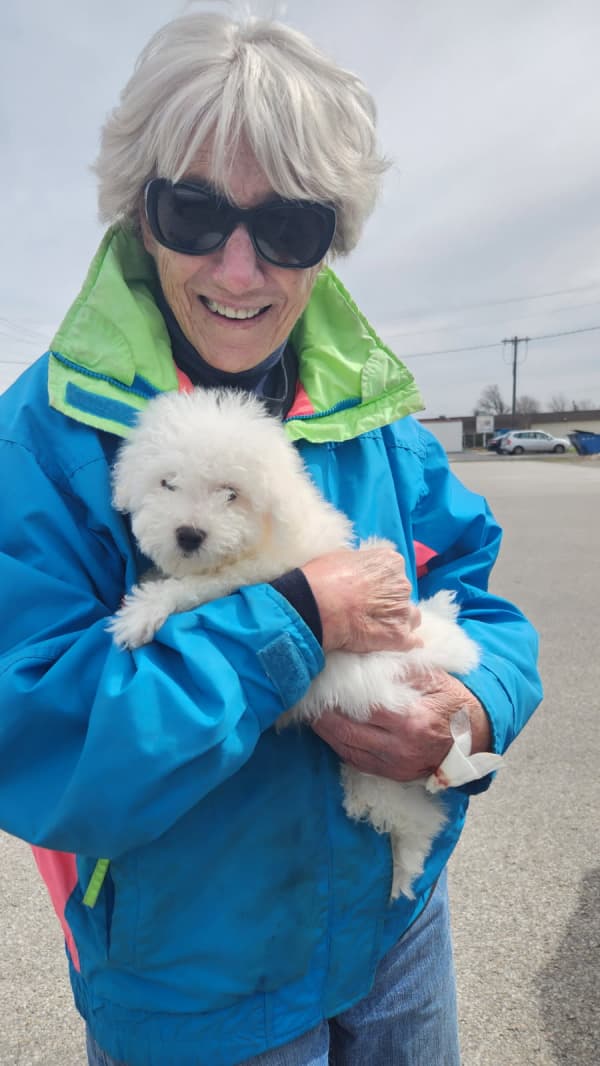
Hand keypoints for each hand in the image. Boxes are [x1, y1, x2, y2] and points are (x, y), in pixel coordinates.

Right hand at [301, 544, 421, 653]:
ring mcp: (403, 611)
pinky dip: (405, 644)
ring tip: (378, 629)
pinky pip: (413, 642)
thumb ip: (361, 564)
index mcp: (390, 562)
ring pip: (411, 617)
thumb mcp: (342, 557)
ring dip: (398, 621)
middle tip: (369, 611)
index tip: (368, 592)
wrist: (317, 606)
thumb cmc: (323, 579)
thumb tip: (360, 572)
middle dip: (389, 603)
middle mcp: (402, 584)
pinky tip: (392, 645)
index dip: (381, 584)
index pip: (394, 573)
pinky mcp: (399, 636)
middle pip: (402, 596)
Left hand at [312, 669, 490, 781]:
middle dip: (323, 717)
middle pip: (348, 732)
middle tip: (305, 699)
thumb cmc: (452, 701)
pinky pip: (358, 762)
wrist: (475, 737)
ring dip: (326, 733)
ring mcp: (396, 765)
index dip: (337, 697)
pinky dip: (341, 747)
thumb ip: (400, 670)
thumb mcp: (432, 678)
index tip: (320, 682)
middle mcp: (400, 748)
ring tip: (312, 714)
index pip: (361, 708)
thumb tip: (364, 656)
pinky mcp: (394, 775)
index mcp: (410, 721)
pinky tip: (330, 732)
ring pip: (348, 750)